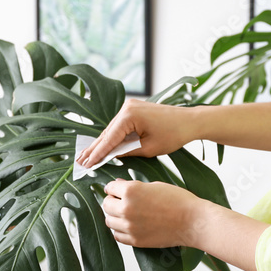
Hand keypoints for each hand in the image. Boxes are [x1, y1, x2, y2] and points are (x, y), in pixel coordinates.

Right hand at [76, 99, 198, 167]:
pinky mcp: (134, 109)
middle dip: (94, 148)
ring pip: (112, 129)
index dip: (98, 153)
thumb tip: (111, 156)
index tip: (87, 164)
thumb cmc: (173, 134)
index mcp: (130, 115)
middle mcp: (127, 107)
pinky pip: (119, 126)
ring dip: (101, 143)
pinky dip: (112, 137)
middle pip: (107, 132)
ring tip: (86, 156)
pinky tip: (102, 147)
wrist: (190, 121)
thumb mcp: (149, 148)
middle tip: (80, 161)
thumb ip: (128, 151)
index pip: (109, 138)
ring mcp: (130, 106)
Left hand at [101, 179, 205, 248]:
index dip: (113, 188)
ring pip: (109, 221)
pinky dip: (120, 230)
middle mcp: (126, 209)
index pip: (110, 188)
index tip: (116, 190)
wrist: (192, 221)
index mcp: (131, 191)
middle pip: (106, 205)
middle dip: (112, 201)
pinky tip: (129, 225)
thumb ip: (133, 186)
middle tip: (120, 201)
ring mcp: (129, 227)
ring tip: (126, 214)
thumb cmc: (178, 200)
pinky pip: (117, 236)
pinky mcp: (135, 241)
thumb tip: (118, 185)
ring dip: (115, 216)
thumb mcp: (154, 185)